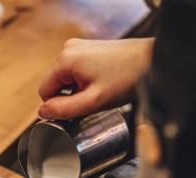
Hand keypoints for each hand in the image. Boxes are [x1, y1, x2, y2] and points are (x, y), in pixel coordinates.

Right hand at [38, 38, 153, 119]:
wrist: (152, 61)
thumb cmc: (127, 78)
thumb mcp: (93, 101)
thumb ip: (64, 109)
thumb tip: (43, 112)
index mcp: (65, 60)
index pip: (44, 91)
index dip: (58, 106)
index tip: (77, 111)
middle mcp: (69, 49)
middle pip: (56, 84)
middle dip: (70, 97)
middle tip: (93, 102)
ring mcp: (79, 46)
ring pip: (67, 78)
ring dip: (79, 89)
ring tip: (101, 92)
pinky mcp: (90, 48)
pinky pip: (77, 71)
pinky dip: (86, 81)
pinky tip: (103, 83)